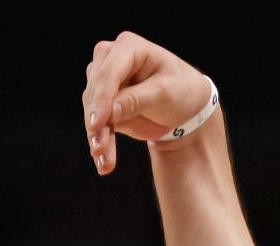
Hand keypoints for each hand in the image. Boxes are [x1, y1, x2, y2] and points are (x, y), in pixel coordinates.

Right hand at [81, 32, 215, 174]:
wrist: (187, 107)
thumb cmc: (182, 90)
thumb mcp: (164, 94)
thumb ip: (136, 100)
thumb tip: (109, 112)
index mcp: (129, 47)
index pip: (108, 73)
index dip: (101, 98)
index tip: (97, 123)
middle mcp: (111, 59)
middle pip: (95, 92)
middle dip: (97, 122)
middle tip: (100, 149)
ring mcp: (105, 81)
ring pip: (92, 109)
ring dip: (97, 136)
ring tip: (104, 161)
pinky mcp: (104, 103)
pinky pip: (97, 124)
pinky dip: (101, 143)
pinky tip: (104, 163)